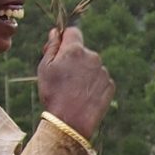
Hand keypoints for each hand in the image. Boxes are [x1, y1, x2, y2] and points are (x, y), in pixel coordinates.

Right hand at [37, 25, 114, 140]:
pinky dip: (93, 84)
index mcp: (75, 50)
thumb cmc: (53, 94)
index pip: (73, 32)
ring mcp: (103, 71)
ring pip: (92, 66)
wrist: (69, 122)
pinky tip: (83, 96)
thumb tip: (55, 31)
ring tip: (73, 90)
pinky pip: (100, 79)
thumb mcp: (44, 68)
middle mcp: (92, 57)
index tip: (60, 49)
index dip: (65, 38)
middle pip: (83, 51)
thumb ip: (52, 47)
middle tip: (63, 77)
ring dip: (84, 73)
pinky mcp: (110, 85)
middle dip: (74, 59)